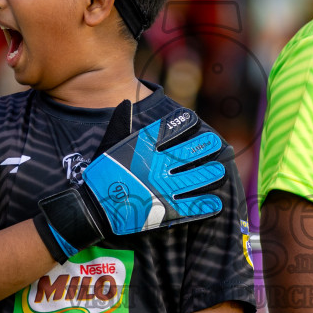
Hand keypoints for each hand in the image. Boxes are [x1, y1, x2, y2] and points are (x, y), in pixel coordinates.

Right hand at [38, 102, 224, 259]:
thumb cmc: (101, 175)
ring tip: (219, 172)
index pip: (172, 129)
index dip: (188, 123)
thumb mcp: (109, 144)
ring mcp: (163, 188)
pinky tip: (216, 202)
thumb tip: (126, 100)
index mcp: (144, 148)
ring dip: (212, 175)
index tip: (196, 121)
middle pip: (192, 153)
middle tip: (217, 147)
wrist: (93, 209)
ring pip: (198, 178)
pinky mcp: (166, 212)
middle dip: (207, 148)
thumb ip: (121, 123)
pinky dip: (207, 205)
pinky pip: (193, 207)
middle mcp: (157, 165)